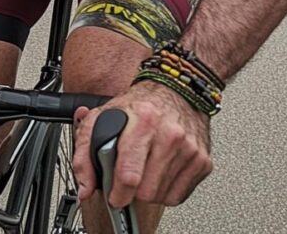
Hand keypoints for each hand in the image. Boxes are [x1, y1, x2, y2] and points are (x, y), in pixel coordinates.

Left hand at [73, 82, 211, 207]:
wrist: (176, 88)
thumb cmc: (139, 105)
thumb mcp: (103, 116)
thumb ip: (84, 152)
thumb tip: (84, 188)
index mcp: (144, 120)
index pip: (129, 175)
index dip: (117, 193)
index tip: (114, 195)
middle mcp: (170, 134)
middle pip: (145, 192)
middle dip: (133, 190)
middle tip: (129, 175)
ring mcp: (189, 149)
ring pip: (161, 197)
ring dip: (149, 189)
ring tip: (146, 166)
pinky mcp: (202, 161)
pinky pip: (178, 196)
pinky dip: (166, 189)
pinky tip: (161, 169)